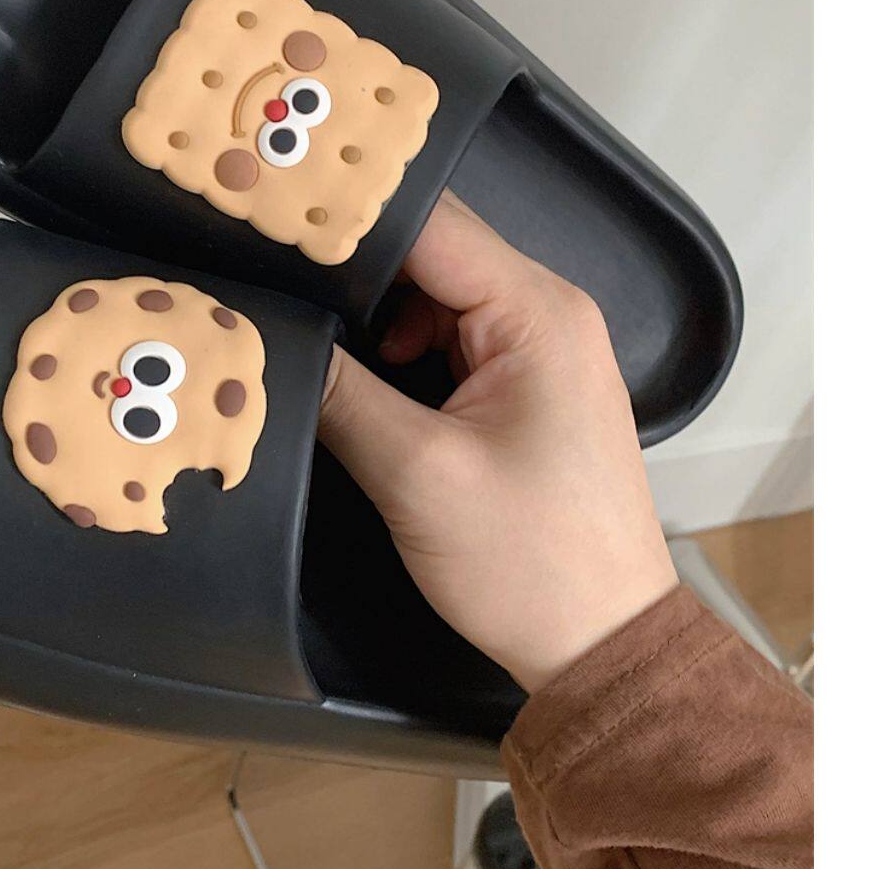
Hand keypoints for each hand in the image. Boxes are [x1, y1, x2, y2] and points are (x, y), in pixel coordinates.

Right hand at [317, 191, 677, 691]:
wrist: (602, 646)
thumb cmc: (528, 563)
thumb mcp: (415, 473)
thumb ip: (338, 391)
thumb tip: (268, 334)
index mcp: (537, 311)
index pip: (428, 224)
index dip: (345, 222)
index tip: (268, 225)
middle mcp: (548, 311)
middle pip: (430, 251)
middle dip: (351, 267)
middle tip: (266, 279)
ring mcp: (540, 349)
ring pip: (433, 295)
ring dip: (371, 314)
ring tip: (300, 328)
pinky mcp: (525, 387)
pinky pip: (449, 337)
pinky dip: (398, 350)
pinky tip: (356, 378)